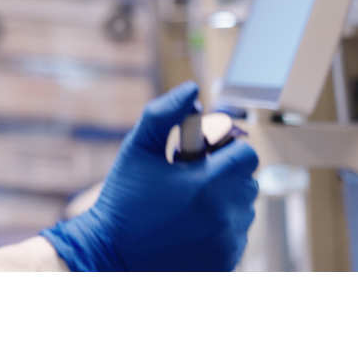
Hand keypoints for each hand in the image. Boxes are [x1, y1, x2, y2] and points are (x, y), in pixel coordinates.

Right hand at [41, 82, 258, 270]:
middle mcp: (225, 216)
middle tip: (188, 179)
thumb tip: (193, 90)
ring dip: (224, 202)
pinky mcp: (224, 266)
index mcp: (207, 184)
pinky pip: (236, 238)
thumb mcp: (137, 149)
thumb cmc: (123, 198)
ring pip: (244, 210)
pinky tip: (188, 228)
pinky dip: (220, 230)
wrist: (109, 254)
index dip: (225, 150)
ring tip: (187, 205)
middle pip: (248, 182)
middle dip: (224, 175)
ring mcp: (227, 245)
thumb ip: (165, 114)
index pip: (247, 155)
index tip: (200, 156)